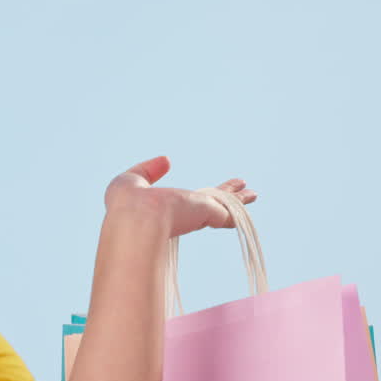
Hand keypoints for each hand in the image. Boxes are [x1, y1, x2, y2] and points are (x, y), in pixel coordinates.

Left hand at [104, 156, 257, 237]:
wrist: (139, 219)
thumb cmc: (127, 202)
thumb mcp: (131, 180)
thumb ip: (148, 171)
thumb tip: (167, 160)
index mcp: (162, 209)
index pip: (182, 202)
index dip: (190, 195)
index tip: (199, 192)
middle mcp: (181, 214)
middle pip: (207, 204)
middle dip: (221, 196)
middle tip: (239, 190)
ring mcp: (197, 214)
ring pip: (222, 205)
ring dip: (237, 198)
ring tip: (253, 193)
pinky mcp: (209, 213)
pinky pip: (230, 209)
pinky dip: (239, 203)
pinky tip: (250, 196)